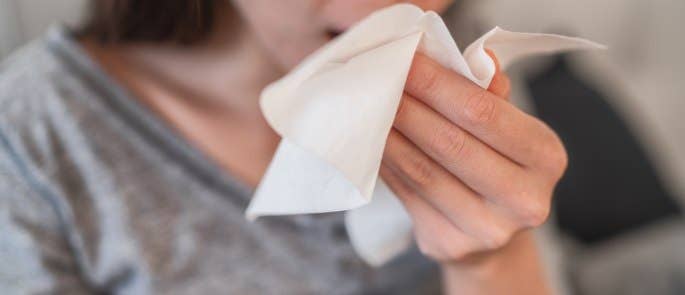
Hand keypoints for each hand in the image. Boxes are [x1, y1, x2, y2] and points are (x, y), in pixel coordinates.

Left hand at [381, 50, 566, 262]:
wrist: (494, 237)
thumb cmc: (498, 166)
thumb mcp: (509, 129)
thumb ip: (492, 96)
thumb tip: (481, 58)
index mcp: (546, 158)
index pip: (484, 113)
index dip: (439, 85)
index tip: (408, 61)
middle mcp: (524, 200)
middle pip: (451, 143)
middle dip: (409, 107)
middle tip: (380, 81)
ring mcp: (486, 229)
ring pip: (423, 171)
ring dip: (390, 134)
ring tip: (369, 108)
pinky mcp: (449, 244)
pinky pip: (407, 193)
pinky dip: (386, 163)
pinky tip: (372, 142)